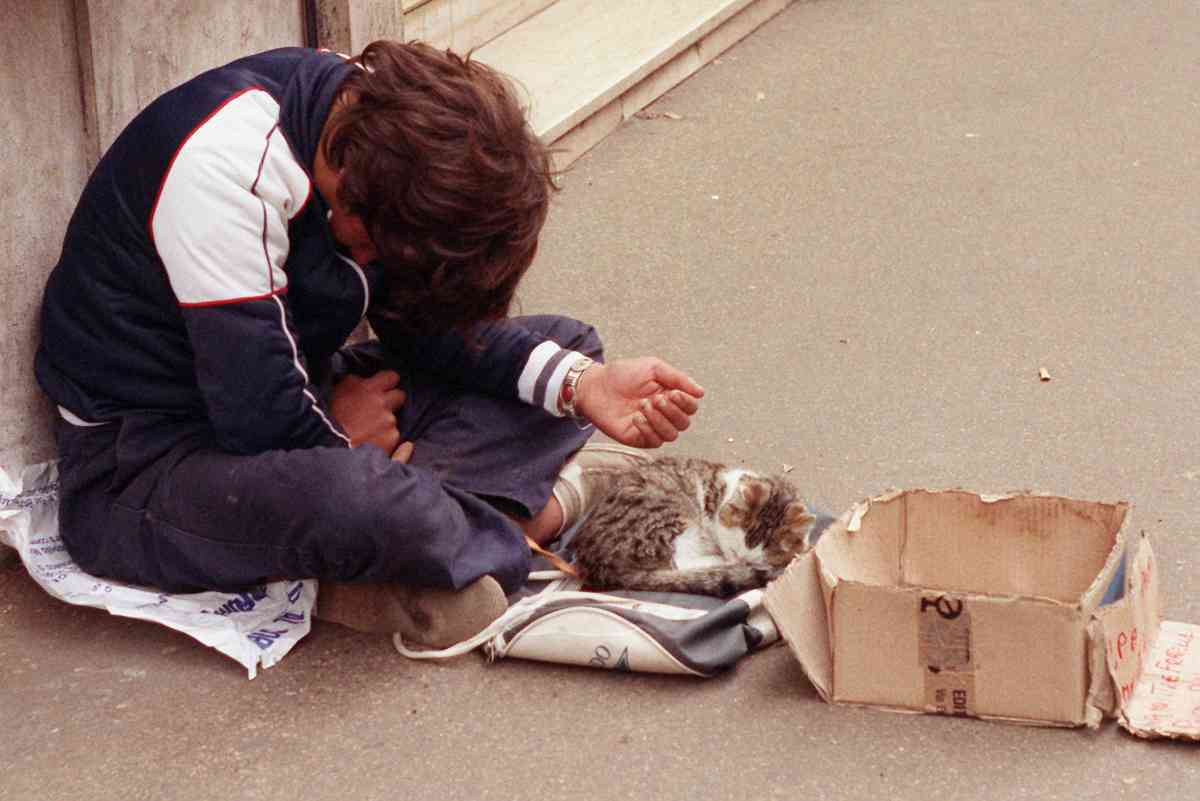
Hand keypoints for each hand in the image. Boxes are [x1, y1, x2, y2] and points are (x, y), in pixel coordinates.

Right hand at [329, 370, 408, 455]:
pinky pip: (392, 437)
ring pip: (394, 418)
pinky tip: (370, 441)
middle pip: (400, 396)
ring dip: (384, 423)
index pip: (392, 377)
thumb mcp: (339, 389)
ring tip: (367, 430)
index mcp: (371, 388)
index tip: (384, 387)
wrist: (328, 441)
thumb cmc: (330, 415)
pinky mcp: (391, 438)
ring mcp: (389, 421)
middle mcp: (383, 403)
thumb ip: (356, 381)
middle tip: (377, 409)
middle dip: (392, 401)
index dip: (388, 382)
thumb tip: (363, 380)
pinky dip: (384, 439)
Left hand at [574, 358, 703, 447]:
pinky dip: (648, 429)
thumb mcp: (653, 368)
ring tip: (644, 405)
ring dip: (660, 420)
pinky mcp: (638, 438)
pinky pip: (654, 442)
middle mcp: (664, 414)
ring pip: (672, 435)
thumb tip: (701, 392)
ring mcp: (652, 427)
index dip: (686, 402)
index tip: (673, 393)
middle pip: (684, 423)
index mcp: (670, 397)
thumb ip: (678, 378)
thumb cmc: (623, 374)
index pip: (691, 407)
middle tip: (656, 398)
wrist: (596, 386)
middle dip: (672, 411)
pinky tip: (636, 417)